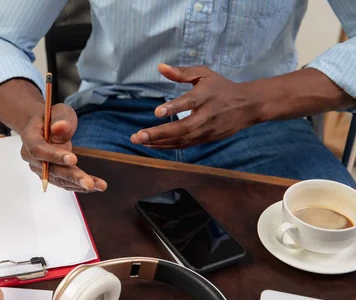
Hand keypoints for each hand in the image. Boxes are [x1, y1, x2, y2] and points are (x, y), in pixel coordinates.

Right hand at [20, 103, 106, 191]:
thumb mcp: (58, 111)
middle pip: (50, 170)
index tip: (73, 159)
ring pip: (59, 179)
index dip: (55, 156)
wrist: (44, 127)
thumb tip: (60, 127)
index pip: (39, 150)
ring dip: (79, 184)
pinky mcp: (50, 175)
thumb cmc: (52, 118)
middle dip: (71, 176)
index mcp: (29, 138)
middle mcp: (31, 157)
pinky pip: (64, 182)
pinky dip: (79, 185)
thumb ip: (60, 119)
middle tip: (88, 183)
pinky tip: (95, 186)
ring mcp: (40, 168)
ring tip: (99, 185)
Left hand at [130, 64, 259, 148]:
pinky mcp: (205, 139)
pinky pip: (184, 145)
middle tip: (137, 136)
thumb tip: (160, 67)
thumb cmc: (222, 87)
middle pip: (182, 128)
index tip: (156, 112)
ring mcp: (207, 130)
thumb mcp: (204, 74)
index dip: (173, 108)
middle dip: (158, 133)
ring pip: (181, 140)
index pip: (189, 102)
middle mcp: (207, 115)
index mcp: (207, 95)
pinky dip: (167, 146)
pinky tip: (151, 145)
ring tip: (138, 140)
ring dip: (158, 142)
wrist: (248, 106)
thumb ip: (182, 72)